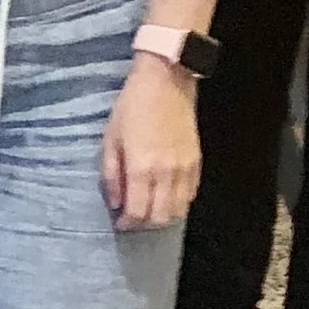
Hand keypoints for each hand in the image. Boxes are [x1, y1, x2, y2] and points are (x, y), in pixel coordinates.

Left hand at [101, 54, 202, 229]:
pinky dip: (178, 204)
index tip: (120, 223)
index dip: (127, 224)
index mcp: (141, 169)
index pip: (138, 212)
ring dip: (162, 217)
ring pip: (178, 211)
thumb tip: (115, 204)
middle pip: (160, 217)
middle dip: (144, 225)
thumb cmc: (131, 108)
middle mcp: (166, 174)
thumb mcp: (111, 139)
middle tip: (133, 219)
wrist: (166, 83)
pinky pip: (190, 195)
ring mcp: (185, 169)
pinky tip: (166, 198)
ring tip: (149, 211)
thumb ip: (111, 175)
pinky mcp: (197, 163)